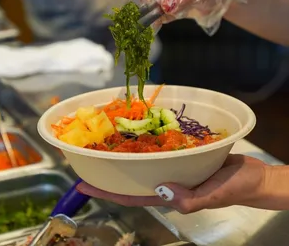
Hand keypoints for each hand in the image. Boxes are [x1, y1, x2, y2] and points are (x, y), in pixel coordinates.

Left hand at [76, 154, 269, 213]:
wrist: (251, 176)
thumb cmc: (234, 188)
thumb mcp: (213, 195)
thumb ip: (189, 199)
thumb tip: (162, 191)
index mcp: (167, 195)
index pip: (129, 195)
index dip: (105, 191)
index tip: (82, 184)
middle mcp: (165, 181)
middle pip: (130, 177)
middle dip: (109, 170)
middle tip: (89, 156)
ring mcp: (172, 168)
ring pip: (143, 162)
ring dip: (125, 154)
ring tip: (107, 142)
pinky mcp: (182, 156)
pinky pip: (160, 149)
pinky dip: (148, 142)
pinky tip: (140, 132)